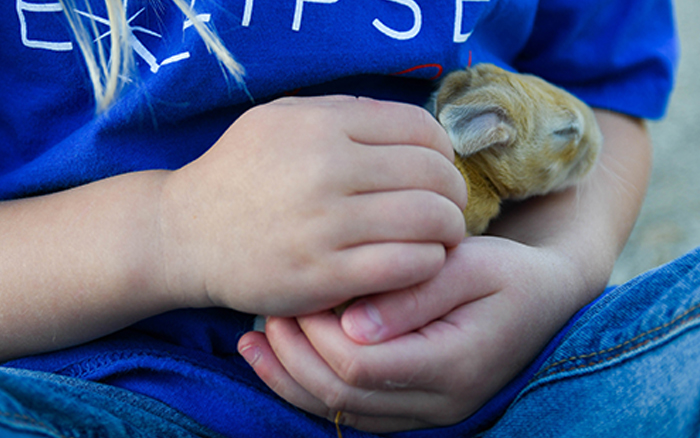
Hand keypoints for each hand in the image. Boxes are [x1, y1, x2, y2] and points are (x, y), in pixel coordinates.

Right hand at [159, 96, 466, 315]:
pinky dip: (428, 263)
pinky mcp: (323, 275)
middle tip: (448, 208)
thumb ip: (344, 114)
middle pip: (433, 175)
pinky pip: (407, 265)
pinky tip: (418, 262)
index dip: (444, 153)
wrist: (184, 234)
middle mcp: (325, 168)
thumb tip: (417, 130)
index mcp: (321, 124)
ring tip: (441, 236)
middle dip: (454, 194)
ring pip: (429, 220)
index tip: (438, 172)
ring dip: (449, 230)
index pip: (421, 130)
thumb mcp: (280, 119)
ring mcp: (324, 225)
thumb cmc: (240, 173)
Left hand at [235, 110, 650, 431]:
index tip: (300, 293)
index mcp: (454, 364)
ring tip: (255, 339)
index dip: (318, 335)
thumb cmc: (508, 274)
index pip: (362, 365)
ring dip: (292, 377)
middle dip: (295, 355)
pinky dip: (310, 387)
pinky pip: (353, 409)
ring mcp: (429, 412)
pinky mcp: (416, 406)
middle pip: (343, 395)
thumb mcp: (471, 267)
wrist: (544, 299)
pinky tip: (279, 359)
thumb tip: (351, 327)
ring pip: (341, 411)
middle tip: (271, 312)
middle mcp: (440, 402)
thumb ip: (414, 296)